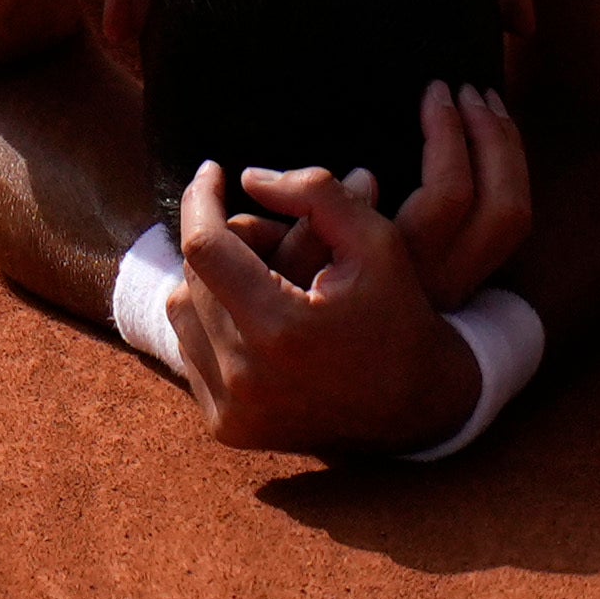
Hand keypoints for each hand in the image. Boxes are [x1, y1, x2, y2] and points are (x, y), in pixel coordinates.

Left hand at [172, 86, 528, 451]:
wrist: (418, 407)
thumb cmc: (399, 314)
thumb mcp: (376, 241)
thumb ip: (316, 194)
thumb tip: (247, 178)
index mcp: (280, 328)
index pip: (205, 247)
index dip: (202, 199)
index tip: (211, 171)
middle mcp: (245, 377)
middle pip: (192, 278)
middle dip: (223, 241)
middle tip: (270, 232)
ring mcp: (231, 409)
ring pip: (181, 313)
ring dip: (210, 281)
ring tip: (263, 272)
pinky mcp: (226, 427)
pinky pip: (191, 352)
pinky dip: (212, 321)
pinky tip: (255, 312)